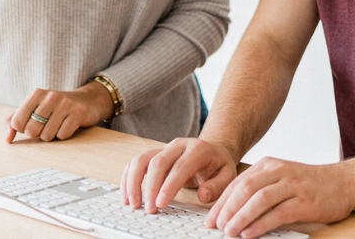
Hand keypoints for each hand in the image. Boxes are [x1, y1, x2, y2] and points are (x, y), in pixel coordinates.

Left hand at [6, 83, 112, 142]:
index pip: (16, 122)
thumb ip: (13, 121)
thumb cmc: (54, 108)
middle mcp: (50, 96)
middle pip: (31, 131)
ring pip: (47, 136)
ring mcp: (66, 103)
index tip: (32, 122)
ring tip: (58, 124)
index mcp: (36, 93)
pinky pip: (62, 135)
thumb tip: (7, 138)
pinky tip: (68, 124)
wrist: (86, 100)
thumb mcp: (33, 109)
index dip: (23, 128)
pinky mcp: (78, 112)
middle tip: (47, 124)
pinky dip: (64, 134)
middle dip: (38, 133)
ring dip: (51, 135)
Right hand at [121, 137, 237, 213]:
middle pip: (158, 162)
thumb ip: (217, 186)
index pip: (180, 166)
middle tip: (149, 209)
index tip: (160, 203)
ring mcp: (164, 147)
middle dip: (150, 187)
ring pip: (141, 159)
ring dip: (133, 182)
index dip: (168, 185)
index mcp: (198, 149)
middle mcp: (178, 145)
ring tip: (133, 204)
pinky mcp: (154, 153)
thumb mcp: (228, 174)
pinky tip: (127, 195)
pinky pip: (135, 162)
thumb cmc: (218, 164)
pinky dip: (128, 178)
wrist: (213, 149)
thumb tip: (202, 195)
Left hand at [205, 158, 352, 238]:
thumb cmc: (308, 185)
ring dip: (241, 217)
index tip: (210, 219)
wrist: (343, 183)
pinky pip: (278, 213)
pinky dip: (261, 224)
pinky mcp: (304, 201)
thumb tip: (231, 211)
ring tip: (229, 232)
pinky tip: (250, 234)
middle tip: (216, 227)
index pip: (238, 183)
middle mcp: (279, 171)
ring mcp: (293, 185)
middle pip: (245, 188)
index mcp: (269, 165)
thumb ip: (259, 189)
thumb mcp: (281, 179)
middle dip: (227, 209)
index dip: (221, 202)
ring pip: (259, 199)